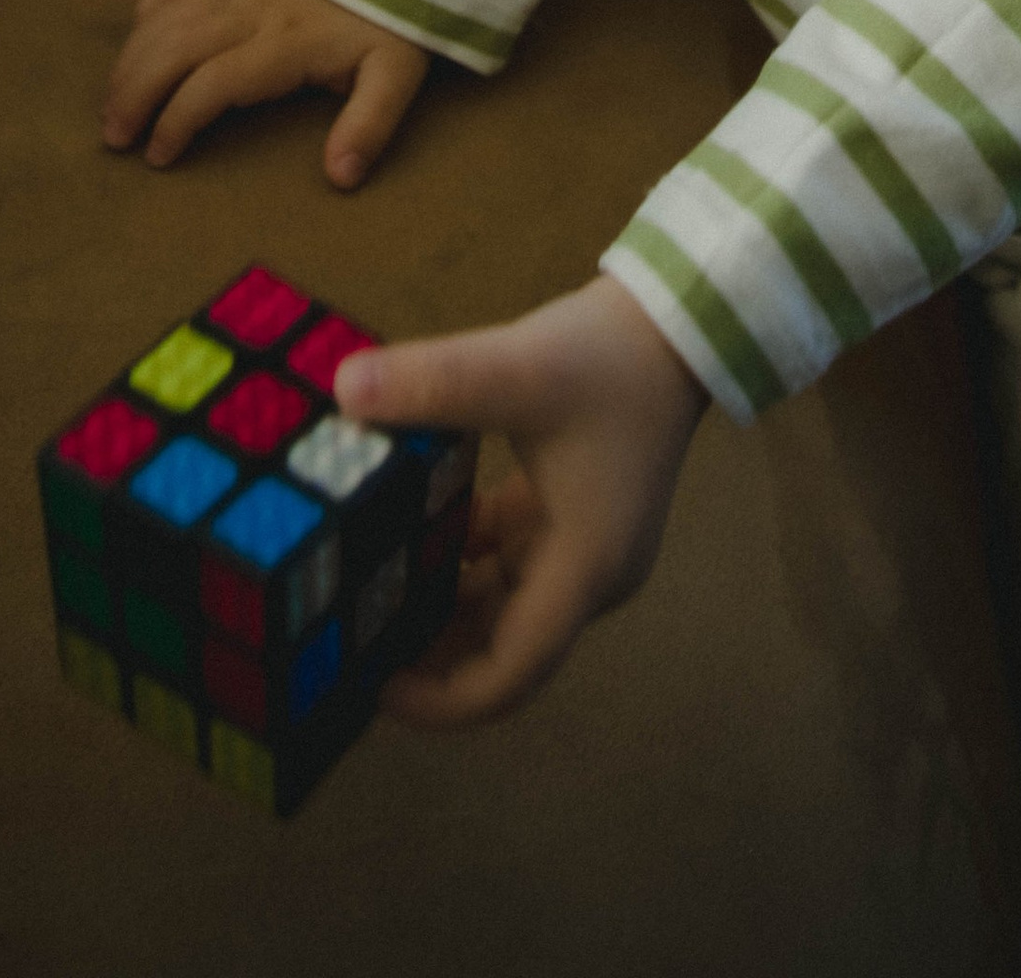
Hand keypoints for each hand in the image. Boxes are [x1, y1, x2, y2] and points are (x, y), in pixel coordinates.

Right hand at [101, 0, 427, 185]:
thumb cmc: (389, 31)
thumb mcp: (395, 79)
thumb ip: (370, 126)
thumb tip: (340, 176)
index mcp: (288, 42)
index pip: (216, 79)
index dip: (180, 117)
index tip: (159, 155)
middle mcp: (254, 12)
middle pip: (177, 44)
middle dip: (136, 90)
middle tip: (114, 137)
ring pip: (169, 16)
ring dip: (132, 59)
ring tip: (111, 106)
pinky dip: (152, 6)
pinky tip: (137, 35)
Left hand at [337, 277, 709, 727]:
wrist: (676, 320)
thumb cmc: (609, 356)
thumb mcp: (518, 367)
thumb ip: (433, 380)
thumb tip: (344, 388)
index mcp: (584, 569)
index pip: (510, 676)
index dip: (441, 699)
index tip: (373, 688)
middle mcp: (589, 576)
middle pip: (502, 650)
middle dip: (430, 657)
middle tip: (351, 645)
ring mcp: (583, 546)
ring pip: (502, 607)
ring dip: (441, 607)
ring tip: (365, 597)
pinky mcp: (572, 515)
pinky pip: (508, 560)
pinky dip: (460, 559)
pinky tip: (408, 534)